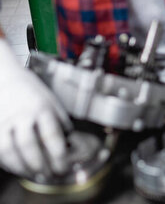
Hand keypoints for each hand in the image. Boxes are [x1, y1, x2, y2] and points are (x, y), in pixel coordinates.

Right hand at [0, 39, 71, 176]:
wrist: (4, 76)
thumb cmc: (31, 89)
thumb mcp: (51, 99)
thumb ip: (60, 119)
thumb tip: (70, 140)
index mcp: (42, 108)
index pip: (52, 136)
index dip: (58, 156)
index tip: (64, 167)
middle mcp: (22, 115)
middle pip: (31, 146)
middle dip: (42, 165)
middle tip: (50, 175)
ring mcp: (4, 121)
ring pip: (11, 151)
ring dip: (23, 168)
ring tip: (34, 174)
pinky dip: (8, 163)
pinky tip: (18, 167)